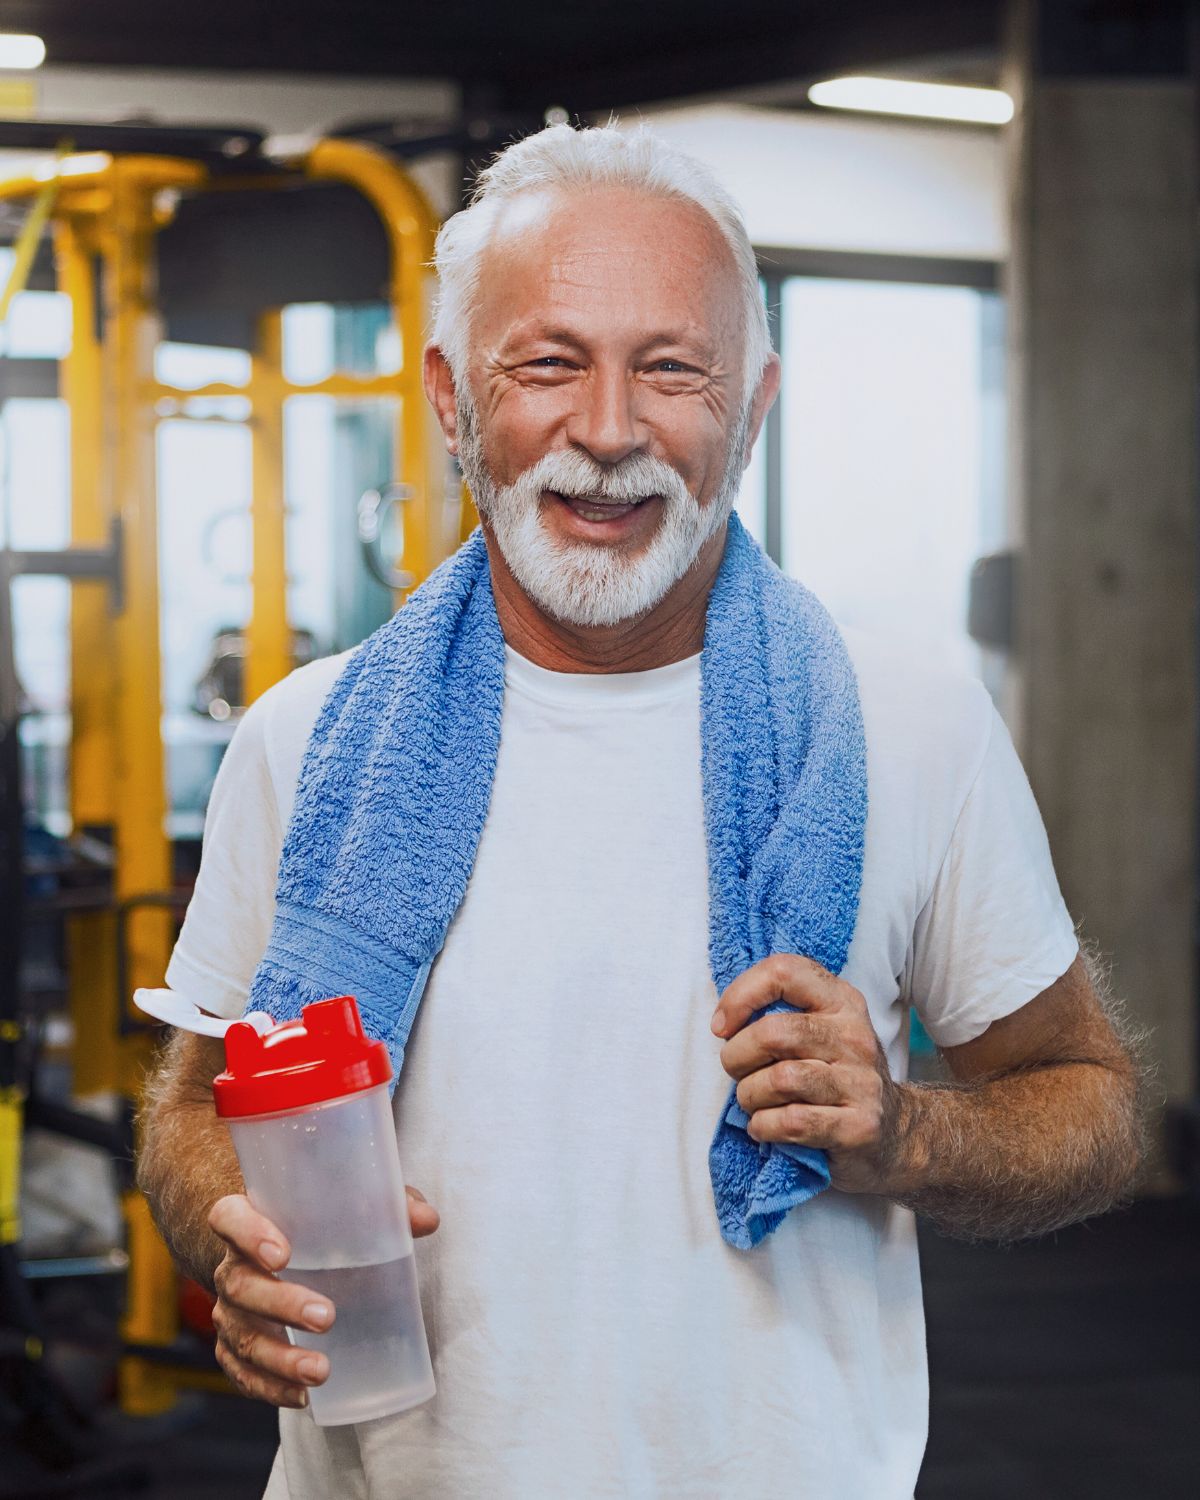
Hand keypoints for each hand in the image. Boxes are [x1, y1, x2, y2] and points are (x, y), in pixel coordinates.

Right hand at [208, 1185, 438, 1406]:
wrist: (274, 1251)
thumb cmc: (317, 1223)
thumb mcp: (348, 1206)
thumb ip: (386, 1206)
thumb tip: (427, 1219)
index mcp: (248, 1219)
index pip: (229, 1218)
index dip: (249, 1235)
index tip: (283, 1254)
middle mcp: (231, 1266)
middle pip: (240, 1285)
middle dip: (281, 1304)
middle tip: (326, 1317)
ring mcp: (229, 1311)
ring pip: (241, 1336)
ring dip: (279, 1358)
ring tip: (321, 1371)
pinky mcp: (235, 1348)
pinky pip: (243, 1372)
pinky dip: (271, 1387)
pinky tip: (303, 1397)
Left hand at [712, 954, 903, 1194]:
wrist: (894, 1131)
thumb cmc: (835, 1075)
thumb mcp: (819, 1030)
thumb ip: (781, 1014)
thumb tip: (723, 1023)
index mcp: (841, 1001)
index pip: (784, 972)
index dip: (740, 995)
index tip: (722, 1027)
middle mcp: (854, 1035)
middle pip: (773, 1033)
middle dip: (736, 1056)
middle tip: (736, 1071)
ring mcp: (861, 1082)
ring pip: (779, 1080)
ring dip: (749, 1096)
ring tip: (753, 1102)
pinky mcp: (859, 1126)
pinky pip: (792, 1122)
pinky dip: (763, 1126)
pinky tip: (765, 1126)